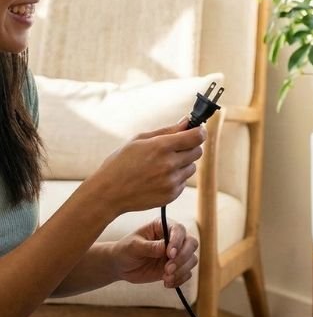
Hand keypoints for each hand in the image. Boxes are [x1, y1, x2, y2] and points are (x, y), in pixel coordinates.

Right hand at [88, 118, 205, 214]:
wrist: (108, 193)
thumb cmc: (121, 163)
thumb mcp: (140, 140)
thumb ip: (167, 131)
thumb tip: (187, 122)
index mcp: (161, 147)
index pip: (197, 136)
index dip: (199, 132)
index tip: (197, 131)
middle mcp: (169, 164)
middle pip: (198, 151)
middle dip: (190, 147)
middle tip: (176, 148)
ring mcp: (171, 181)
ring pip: (192, 167)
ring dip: (183, 164)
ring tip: (162, 165)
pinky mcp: (172, 195)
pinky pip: (184, 181)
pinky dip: (176, 178)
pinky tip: (158, 178)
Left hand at [111, 218, 198, 287]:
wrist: (121, 266)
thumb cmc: (126, 250)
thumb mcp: (134, 247)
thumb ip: (150, 247)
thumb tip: (165, 248)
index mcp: (163, 226)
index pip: (179, 230)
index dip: (177, 241)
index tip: (170, 254)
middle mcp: (174, 238)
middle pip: (191, 244)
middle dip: (182, 258)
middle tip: (168, 269)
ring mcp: (177, 253)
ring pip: (192, 259)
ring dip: (181, 270)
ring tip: (165, 278)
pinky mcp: (176, 267)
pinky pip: (187, 273)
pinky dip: (180, 279)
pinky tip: (167, 283)